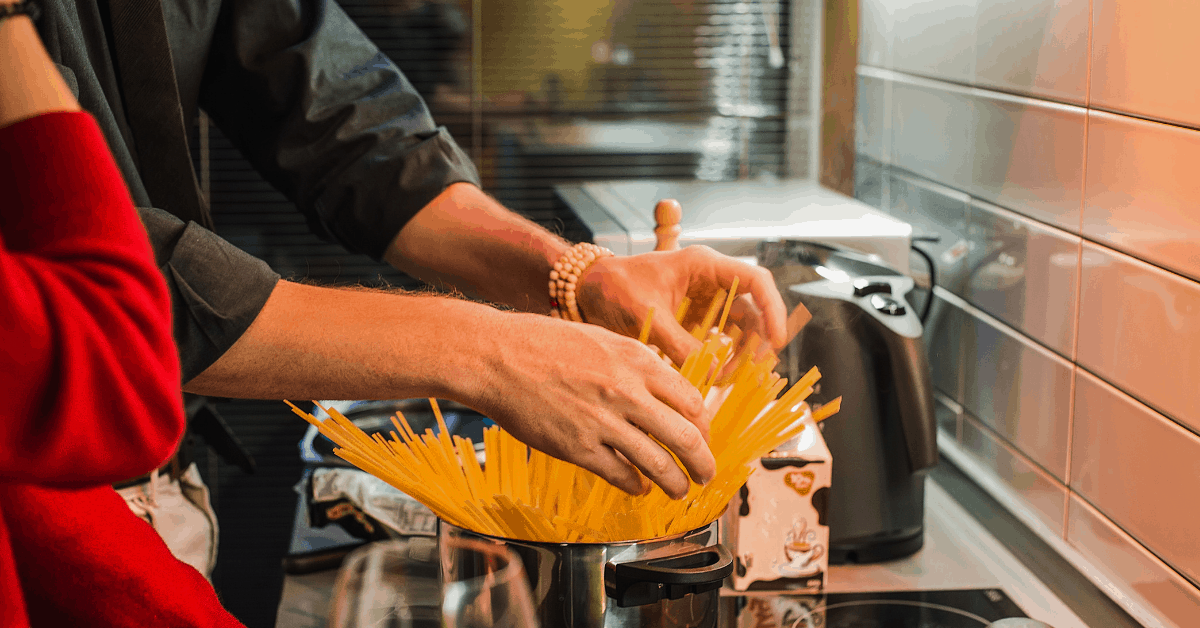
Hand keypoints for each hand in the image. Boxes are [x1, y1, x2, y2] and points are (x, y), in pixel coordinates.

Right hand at [464, 312, 712, 499]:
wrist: (496, 356)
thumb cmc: (544, 344)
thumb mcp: (603, 340)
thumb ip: (637, 366)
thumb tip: (664, 391)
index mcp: (638, 361)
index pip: (693, 402)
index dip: (705, 428)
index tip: (704, 438)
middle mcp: (627, 392)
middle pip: (687, 438)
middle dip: (704, 464)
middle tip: (706, 475)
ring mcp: (603, 422)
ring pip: (659, 464)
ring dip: (676, 483)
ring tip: (679, 490)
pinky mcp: (578, 448)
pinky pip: (621, 475)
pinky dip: (637, 486)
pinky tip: (639, 487)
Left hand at [574, 245, 787, 365]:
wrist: (585, 292)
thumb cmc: (613, 289)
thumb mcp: (646, 316)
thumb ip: (680, 344)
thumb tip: (714, 372)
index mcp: (703, 266)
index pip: (755, 281)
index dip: (772, 309)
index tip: (776, 340)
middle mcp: (709, 282)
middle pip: (752, 309)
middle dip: (758, 340)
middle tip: (755, 371)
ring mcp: (703, 302)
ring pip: (738, 328)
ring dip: (741, 353)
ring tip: (733, 377)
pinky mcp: (693, 321)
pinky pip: (719, 340)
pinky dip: (722, 358)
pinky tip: (717, 376)